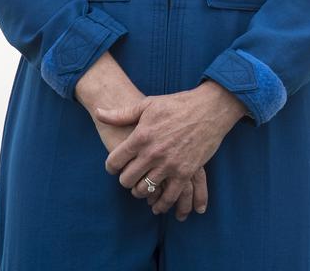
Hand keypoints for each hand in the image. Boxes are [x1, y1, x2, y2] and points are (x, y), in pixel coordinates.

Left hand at [89, 110, 208, 220]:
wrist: (211, 108)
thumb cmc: (178, 104)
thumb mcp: (148, 104)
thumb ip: (122, 114)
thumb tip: (99, 113)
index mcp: (141, 136)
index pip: (114, 161)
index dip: (112, 166)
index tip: (116, 166)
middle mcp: (152, 153)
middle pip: (126, 180)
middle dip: (125, 180)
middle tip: (130, 176)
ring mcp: (169, 164)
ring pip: (144, 190)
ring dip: (141, 191)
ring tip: (142, 187)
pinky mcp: (185, 172)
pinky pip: (169, 196)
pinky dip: (161, 204)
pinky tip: (158, 205)